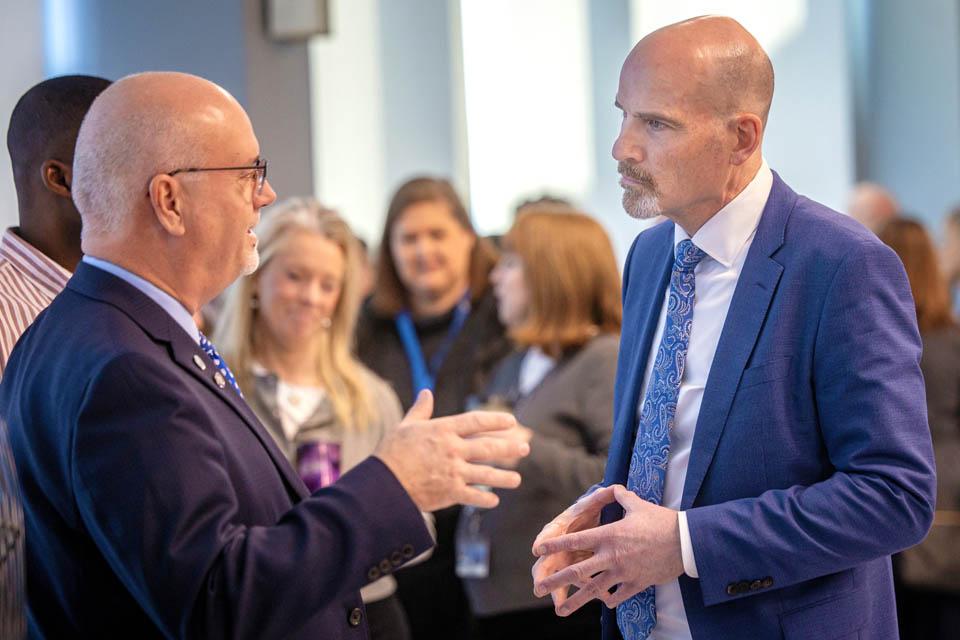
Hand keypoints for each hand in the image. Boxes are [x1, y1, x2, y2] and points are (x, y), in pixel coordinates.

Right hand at [374, 390, 529, 510]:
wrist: (382, 484)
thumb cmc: (391, 452)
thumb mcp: (405, 426)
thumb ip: (421, 410)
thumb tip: (426, 393)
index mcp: (443, 430)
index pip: (476, 422)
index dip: (495, 420)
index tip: (511, 421)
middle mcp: (453, 449)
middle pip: (488, 448)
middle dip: (509, 448)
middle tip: (525, 448)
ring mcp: (453, 472)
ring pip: (486, 474)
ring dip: (504, 478)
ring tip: (517, 480)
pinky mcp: (450, 492)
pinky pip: (474, 496)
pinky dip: (485, 499)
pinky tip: (494, 500)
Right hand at [531, 485, 617, 609]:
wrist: (592, 522)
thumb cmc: (590, 513)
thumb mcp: (594, 503)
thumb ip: (600, 497)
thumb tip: (610, 488)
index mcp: (560, 528)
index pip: (549, 534)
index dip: (543, 542)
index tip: (537, 548)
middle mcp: (558, 547)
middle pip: (546, 563)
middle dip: (542, 576)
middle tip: (538, 588)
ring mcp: (565, 561)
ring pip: (559, 578)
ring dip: (559, 592)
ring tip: (560, 606)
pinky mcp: (574, 571)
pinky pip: (578, 584)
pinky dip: (582, 593)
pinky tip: (593, 599)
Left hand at [532, 485, 683, 615]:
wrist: (685, 542)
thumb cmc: (660, 521)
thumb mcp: (637, 505)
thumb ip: (621, 498)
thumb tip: (614, 489)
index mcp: (609, 535)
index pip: (575, 541)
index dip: (555, 546)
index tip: (539, 551)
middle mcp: (611, 556)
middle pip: (578, 571)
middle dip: (555, 580)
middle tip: (538, 587)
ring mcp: (623, 573)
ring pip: (594, 590)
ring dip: (576, 600)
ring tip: (560, 610)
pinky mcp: (637, 584)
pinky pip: (618, 596)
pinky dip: (608, 600)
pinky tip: (602, 603)